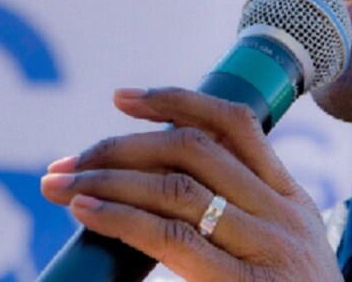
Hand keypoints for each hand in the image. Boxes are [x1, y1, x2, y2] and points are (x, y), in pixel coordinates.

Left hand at [40, 87, 341, 281]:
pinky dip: (121, 217)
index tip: (122, 98)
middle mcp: (282, 214)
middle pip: (193, 148)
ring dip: (107, 178)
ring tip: (61, 183)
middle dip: (121, 145)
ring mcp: (267, 249)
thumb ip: (243, 217)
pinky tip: (88, 210)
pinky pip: (171, 238)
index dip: (175, 100)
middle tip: (68, 160)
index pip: (235, 124)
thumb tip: (161, 189)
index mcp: (291, 200)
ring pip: (175, 187)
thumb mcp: (286, 253)